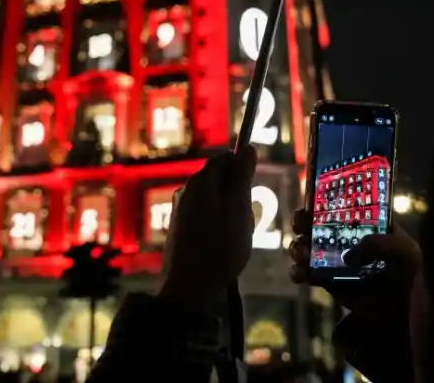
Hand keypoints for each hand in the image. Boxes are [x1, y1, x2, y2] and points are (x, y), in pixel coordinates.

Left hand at [157, 146, 256, 307]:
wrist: (189, 287)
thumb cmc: (219, 247)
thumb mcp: (239, 210)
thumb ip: (242, 177)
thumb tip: (248, 147)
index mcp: (200, 181)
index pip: (225, 158)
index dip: (243, 169)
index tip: (253, 191)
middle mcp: (186, 189)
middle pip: (219, 178)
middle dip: (238, 194)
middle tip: (246, 218)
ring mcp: (180, 208)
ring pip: (214, 198)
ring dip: (230, 211)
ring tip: (236, 235)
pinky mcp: (179, 226)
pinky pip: (205, 214)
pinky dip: (219, 223)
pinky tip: (223, 244)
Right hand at [288, 209, 425, 382]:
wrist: (401, 312)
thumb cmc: (407, 275)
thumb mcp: (405, 253)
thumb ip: (380, 245)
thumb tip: (348, 256)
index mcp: (364, 223)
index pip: (339, 205)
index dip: (322, 201)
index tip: (311, 204)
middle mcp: (345, 237)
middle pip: (315, 222)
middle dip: (302, 221)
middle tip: (300, 225)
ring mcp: (333, 258)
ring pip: (306, 246)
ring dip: (297, 247)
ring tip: (301, 253)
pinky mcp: (326, 280)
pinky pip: (306, 272)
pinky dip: (298, 272)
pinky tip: (300, 274)